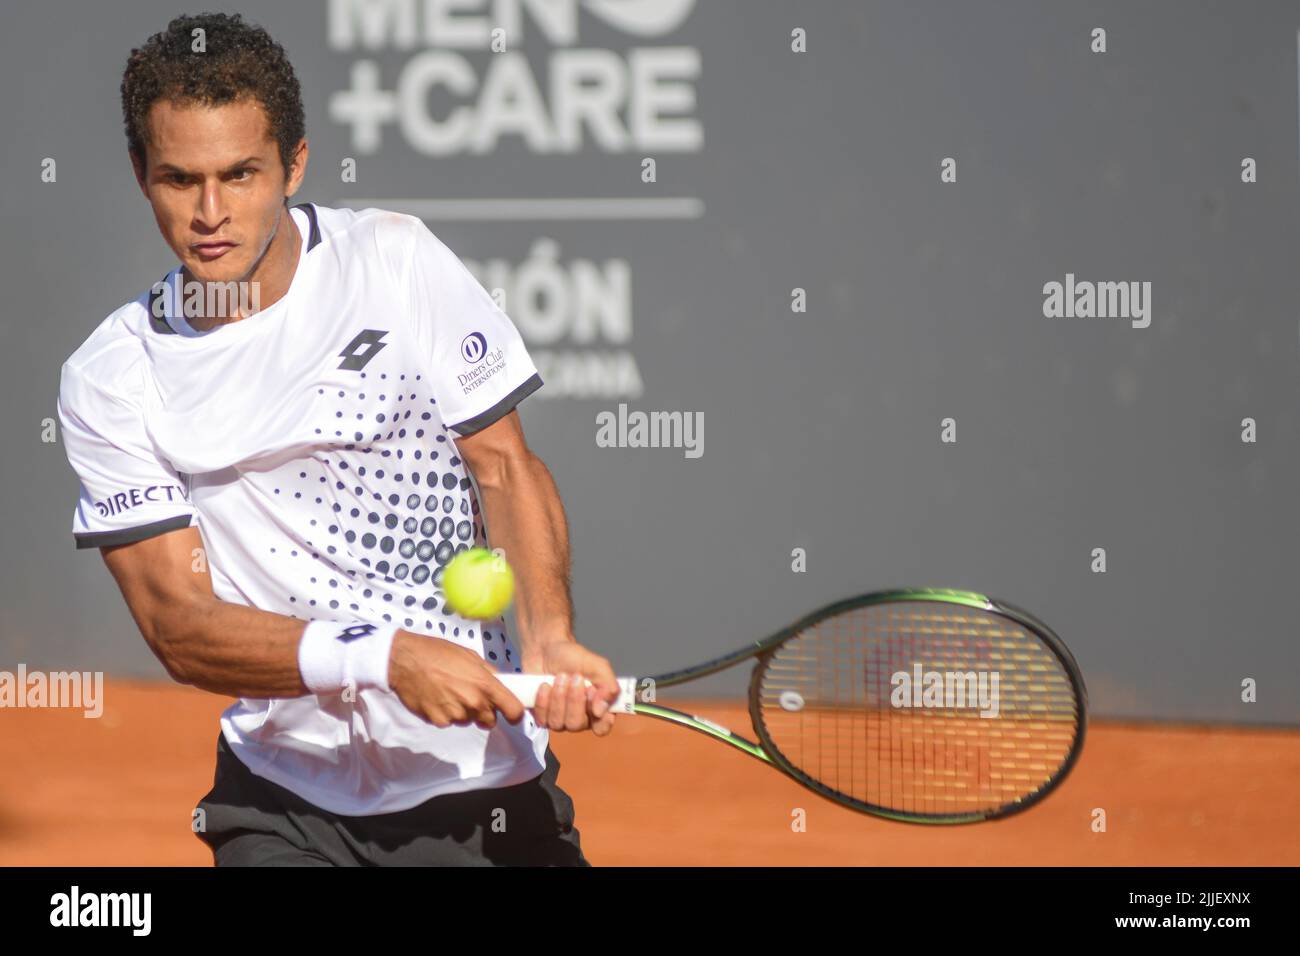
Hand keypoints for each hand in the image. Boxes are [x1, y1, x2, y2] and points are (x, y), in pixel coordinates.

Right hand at [388, 632, 525, 729]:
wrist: (405, 661)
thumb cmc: (438, 653)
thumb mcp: (470, 656)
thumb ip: (489, 673)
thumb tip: (502, 684)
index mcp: (485, 685)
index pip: (514, 710)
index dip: (515, 714)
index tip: (512, 713)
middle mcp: (473, 703)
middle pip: (490, 721)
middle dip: (485, 712)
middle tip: (472, 696)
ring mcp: (455, 715)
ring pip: (468, 721)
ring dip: (464, 712)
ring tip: (449, 692)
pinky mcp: (438, 721)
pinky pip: (449, 722)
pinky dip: (446, 714)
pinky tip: (437, 698)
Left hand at [523, 640, 618, 736]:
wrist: (546, 649)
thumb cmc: (574, 658)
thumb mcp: (598, 666)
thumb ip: (608, 686)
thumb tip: (601, 710)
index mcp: (597, 708)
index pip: (602, 727)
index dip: (597, 718)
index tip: (593, 694)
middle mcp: (579, 717)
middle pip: (577, 724)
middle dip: (574, 700)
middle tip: (574, 677)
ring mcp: (560, 719)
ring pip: (558, 723)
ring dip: (558, 697)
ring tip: (560, 677)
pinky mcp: (542, 716)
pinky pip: (542, 719)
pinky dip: (544, 700)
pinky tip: (545, 685)